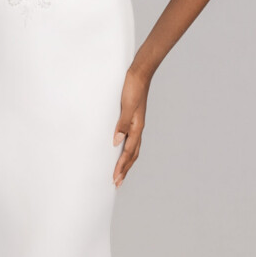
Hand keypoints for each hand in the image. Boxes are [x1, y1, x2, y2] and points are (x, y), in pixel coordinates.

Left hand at [112, 66, 151, 186]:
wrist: (140, 73)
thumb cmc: (133, 87)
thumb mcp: (127, 105)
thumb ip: (122, 124)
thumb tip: (116, 142)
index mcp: (136, 127)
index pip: (128, 152)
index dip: (122, 166)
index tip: (115, 179)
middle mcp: (138, 128)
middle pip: (132, 154)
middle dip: (125, 169)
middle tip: (117, 183)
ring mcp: (136, 123)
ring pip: (133, 148)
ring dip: (127, 161)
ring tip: (120, 172)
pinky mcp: (133, 117)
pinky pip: (131, 138)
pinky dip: (127, 149)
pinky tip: (121, 148)